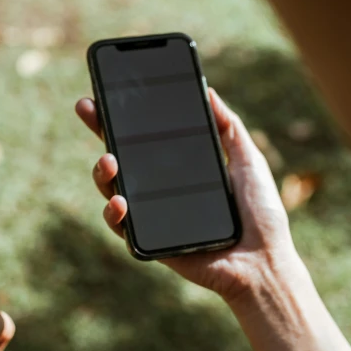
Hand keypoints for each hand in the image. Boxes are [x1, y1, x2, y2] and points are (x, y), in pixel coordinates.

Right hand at [75, 88, 299, 303]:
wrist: (263, 260)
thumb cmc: (261, 214)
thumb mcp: (247, 160)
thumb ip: (228, 127)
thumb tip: (208, 90)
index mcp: (179, 169)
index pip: (144, 138)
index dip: (122, 116)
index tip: (105, 93)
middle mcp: (160, 190)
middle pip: (120, 157)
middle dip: (99, 131)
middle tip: (87, 108)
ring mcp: (151, 217)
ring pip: (111, 190)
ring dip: (102, 173)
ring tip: (108, 161)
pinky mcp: (149, 243)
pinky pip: (121, 228)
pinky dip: (114, 214)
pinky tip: (119, 201)